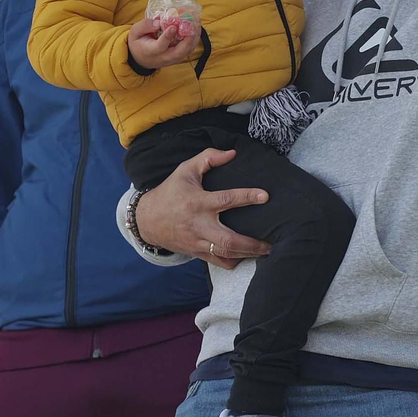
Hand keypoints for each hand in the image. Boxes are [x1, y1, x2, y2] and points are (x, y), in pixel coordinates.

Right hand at [128, 17, 200, 70]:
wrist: (140, 59)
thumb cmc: (138, 43)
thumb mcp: (134, 32)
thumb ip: (145, 26)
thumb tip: (159, 22)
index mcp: (151, 51)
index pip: (161, 45)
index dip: (167, 36)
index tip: (173, 26)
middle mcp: (163, 57)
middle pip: (179, 52)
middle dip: (188, 38)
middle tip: (192, 23)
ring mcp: (172, 59)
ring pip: (187, 51)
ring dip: (194, 37)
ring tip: (197, 22)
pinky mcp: (178, 57)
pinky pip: (188, 49)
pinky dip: (194, 39)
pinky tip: (196, 27)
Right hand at [135, 148, 270, 268]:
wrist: (147, 220)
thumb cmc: (170, 192)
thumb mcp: (185, 170)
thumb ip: (208, 157)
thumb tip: (232, 153)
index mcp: (198, 203)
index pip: (226, 200)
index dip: (247, 197)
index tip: (265, 196)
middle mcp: (199, 225)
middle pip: (228, 240)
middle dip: (252, 244)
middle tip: (270, 243)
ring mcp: (198, 242)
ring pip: (226, 254)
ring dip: (248, 255)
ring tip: (265, 251)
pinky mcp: (197, 253)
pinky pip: (219, 262)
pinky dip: (234, 261)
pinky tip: (247, 257)